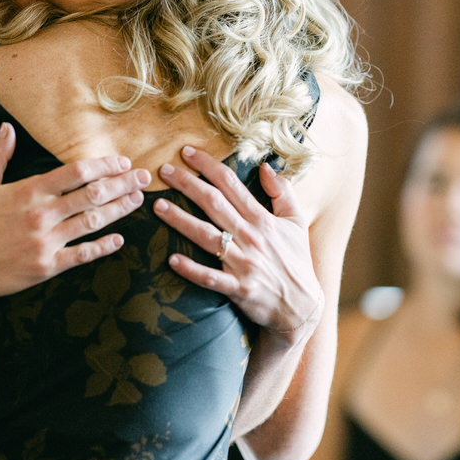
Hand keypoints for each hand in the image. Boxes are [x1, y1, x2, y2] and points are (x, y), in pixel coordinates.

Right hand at [0, 122, 150, 307]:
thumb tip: (6, 127)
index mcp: (27, 191)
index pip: (75, 172)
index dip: (103, 165)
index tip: (122, 161)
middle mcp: (41, 215)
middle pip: (92, 195)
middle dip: (123, 184)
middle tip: (145, 177)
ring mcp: (45, 242)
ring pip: (92, 223)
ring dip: (119, 210)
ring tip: (138, 200)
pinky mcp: (46, 268)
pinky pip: (81, 255)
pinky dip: (103, 246)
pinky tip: (119, 238)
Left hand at [154, 145, 321, 337]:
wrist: (302, 306)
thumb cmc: (296, 261)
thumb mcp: (296, 221)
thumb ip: (283, 192)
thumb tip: (265, 166)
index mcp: (262, 219)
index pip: (231, 184)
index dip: (208, 166)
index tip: (187, 152)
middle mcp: (251, 237)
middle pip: (214, 204)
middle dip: (187, 184)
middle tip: (163, 169)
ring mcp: (244, 263)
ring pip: (207, 237)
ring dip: (181, 220)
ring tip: (158, 206)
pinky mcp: (239, 288)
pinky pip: (211, 278)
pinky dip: (192, 270)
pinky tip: (172, 259)